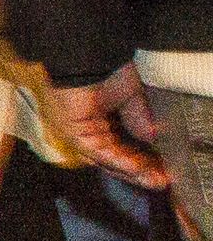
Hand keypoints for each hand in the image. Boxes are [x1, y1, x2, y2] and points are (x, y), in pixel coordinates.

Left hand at [48, 65, 175, 192]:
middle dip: (145, 170)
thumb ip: (142, 116)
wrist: (86, 60)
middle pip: (122, 156)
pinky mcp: (72, 133)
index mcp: (112, 117)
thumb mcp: (136, 93)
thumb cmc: (110, 69)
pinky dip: (117, 161)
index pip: (132, 146)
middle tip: (164, 179)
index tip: (168, 170)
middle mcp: (98, 127)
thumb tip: (152, 136)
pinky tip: (136, 168)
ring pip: (110, 159)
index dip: (151, 159)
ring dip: (133, 171)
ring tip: (155, 179)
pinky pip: (97, 153)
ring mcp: (84, 132)